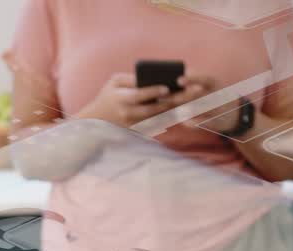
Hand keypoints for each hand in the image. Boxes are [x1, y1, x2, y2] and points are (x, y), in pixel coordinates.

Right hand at [75, 73, 208, 126]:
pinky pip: (159, 124)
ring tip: (194, 102)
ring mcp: (135, 124)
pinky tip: (186, 112)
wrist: (98, 121)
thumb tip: (149, 77)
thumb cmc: (107, 96)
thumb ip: (131, 78)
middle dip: (173, 101)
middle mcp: (129, 113)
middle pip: (154, 108)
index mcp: (122, 99)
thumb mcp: (114, 81)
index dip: (153, 92)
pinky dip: (173, 118)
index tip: (166, 88)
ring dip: (177, 110)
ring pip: (160, 117)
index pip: (139, 95)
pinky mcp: (140, 130)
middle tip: (190, 94)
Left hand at [178, 75, 242, 133]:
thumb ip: (196, 79)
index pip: (204, 79)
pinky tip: (182, 120)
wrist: (235, 114)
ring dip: (184, 110)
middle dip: (181, 98)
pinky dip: (190, 122)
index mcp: (215, 84)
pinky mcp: (215, 122)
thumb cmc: (216, 95)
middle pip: (198, 96)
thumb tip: (181, 73)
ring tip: (172, 110)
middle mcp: (217, 96)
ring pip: (199, 110)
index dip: (192, 79)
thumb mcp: (211, 85)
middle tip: (168, 98)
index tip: (178, 80)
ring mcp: (217, 110)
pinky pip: (201, 123)